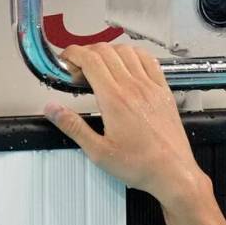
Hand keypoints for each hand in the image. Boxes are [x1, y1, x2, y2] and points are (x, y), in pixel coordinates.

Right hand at [44, 43, 208, 208]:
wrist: (174, 173)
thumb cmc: (141, 165)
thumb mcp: (98, 152)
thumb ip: (73, 127)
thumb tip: (52, 109)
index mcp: (115, 99)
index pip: (90, 59)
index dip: (72, 54)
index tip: (65, 61)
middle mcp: (134, 88)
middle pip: (106, 51)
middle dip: (86, 53)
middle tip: (79, 70)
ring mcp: (152, 88)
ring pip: (128, 51)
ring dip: (110, 52)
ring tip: (101, 67)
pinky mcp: (165, 92)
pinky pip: (150, 61)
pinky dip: (135, 55)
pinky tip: (129, 66)